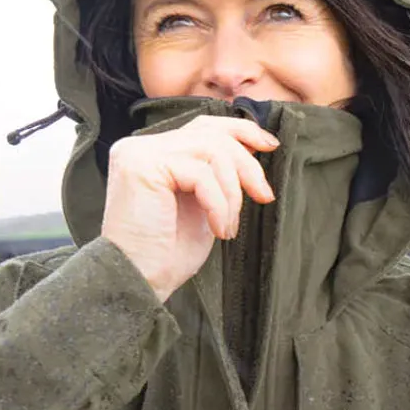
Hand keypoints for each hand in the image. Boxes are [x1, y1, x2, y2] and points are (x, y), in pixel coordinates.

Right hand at [100, 115, 277, 301]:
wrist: (140, 283)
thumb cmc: (168, 254)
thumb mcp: (201, 204)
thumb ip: (216, 174)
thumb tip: (252, 149)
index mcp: (153, 153)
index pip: (202, 126)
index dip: (240, 131)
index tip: (270, 146)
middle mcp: (141, 146)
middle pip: (211, 135)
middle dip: (247, 164)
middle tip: (264, 196)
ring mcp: (139, 154)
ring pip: (210, 151)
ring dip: (232, 191)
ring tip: (229, 225)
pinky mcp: (143, 167)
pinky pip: (202, 175)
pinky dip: (219, 204)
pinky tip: (218, 230)